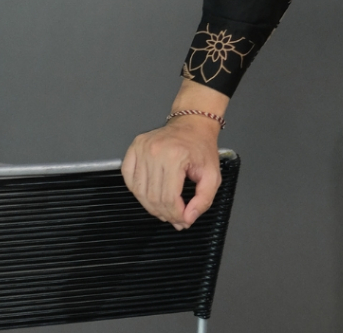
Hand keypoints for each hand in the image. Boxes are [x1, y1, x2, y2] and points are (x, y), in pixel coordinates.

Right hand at [121, 80, 227, 229]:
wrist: (193, 124)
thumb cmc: (202, 147)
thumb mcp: (213, 174)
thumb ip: (204, 200)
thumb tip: (188, 218)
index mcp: (175, 156)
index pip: (168, 198)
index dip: (176, 215)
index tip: (183, 220)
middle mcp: (155, 151)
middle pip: (153, 198)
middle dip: (165, 213)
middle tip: (175, 218)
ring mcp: (141, 149)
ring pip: (139, 192)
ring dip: (151, 206)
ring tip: (165, 208)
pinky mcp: (133, 149)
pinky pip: (129, 180)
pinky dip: (138, 192)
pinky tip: (151, 194)